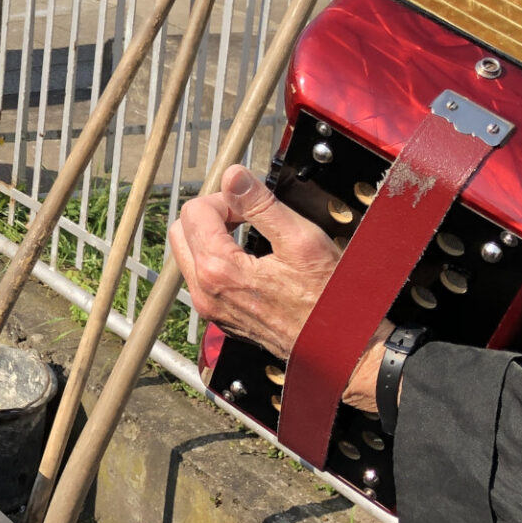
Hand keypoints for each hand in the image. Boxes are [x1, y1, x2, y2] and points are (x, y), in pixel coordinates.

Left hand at [168, 165, 389, 410]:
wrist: (340, 347)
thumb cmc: (327, 298)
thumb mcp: (299, 240)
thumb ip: (260, 204)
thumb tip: (233, 175)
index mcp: (218, 270)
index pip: (194, 211)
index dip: (224, 198)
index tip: (250, 203)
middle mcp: (205, 292)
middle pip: (181, 231)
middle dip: (210, 215)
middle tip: (245, 215)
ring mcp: (210, 308)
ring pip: (187, 255)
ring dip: (210, 236)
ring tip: (248, 235)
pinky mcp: (219, 317)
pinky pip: (201, 278)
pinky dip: (215, 260)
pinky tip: (247, 259)